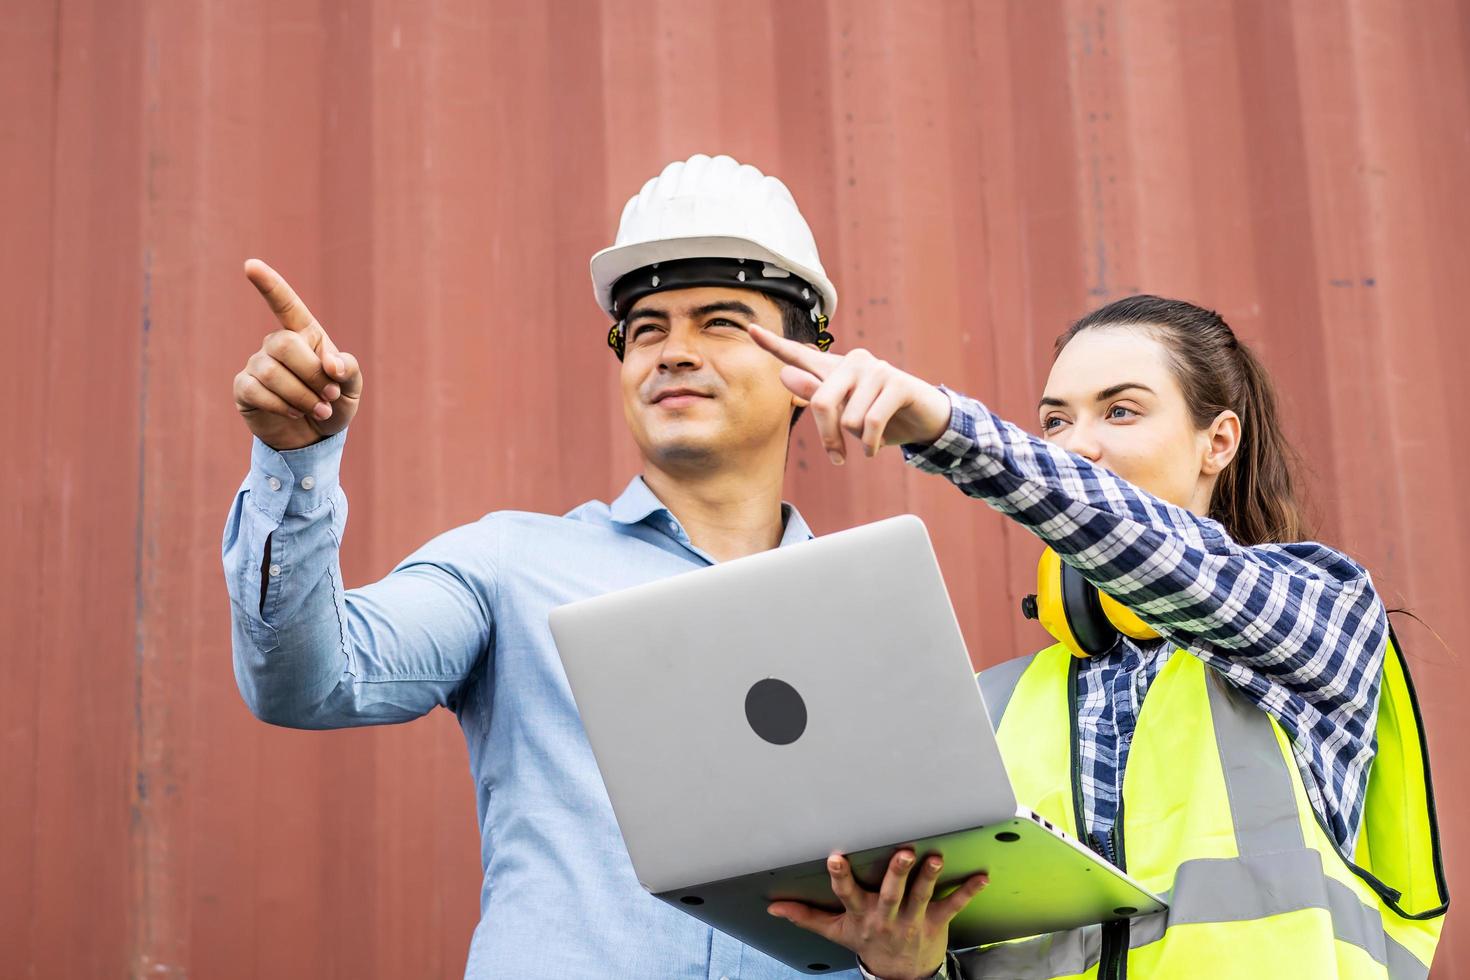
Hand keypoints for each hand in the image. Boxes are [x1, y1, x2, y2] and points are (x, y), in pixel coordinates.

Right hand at [233, 259, 362, 450]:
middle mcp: (277, 344)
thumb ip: (348, 370)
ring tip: (319, 410)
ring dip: (303, 397)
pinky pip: (257, 391)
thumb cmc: (333, 403)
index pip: (285, 304)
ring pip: (273, 372)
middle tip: (330, 396)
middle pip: (285, 344)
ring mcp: (257, 364)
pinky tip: (294, 414)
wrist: (314, 437)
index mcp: (305, 334)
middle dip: (312, 374)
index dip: (269, 285)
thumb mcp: (352, 387)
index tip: (250, 265)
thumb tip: (331, 364)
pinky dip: (282, 406)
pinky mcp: (244, 387)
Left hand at [747, 324, 950, 464]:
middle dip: (828, 437)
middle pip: (821, 402)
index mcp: (835, 368)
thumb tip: (784, 375)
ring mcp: (876, 369)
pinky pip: (870, 422)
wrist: (923, 420)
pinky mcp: (896, 383)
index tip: (749, 329)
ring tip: (868, 439)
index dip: (772, 344)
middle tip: (837, 457)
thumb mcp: (844, 414)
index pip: (798, 356)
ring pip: (848, 418)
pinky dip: (869, 444)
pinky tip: (872, 450)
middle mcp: (853, 361)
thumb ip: (815, 395)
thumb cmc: (879, 417)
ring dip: (857, 440)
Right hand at [767, 850, 987, 979]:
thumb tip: (774, 907)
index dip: (841, 876)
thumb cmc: (866, 942)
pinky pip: (953, 905)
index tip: (835, 857)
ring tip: (936, 857)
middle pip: (891, 893)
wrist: (899, 975)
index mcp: (862, 914)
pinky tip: (981, 876)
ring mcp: (913, 920)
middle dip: (897, 873)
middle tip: (903, 853)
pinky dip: (968, 891)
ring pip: (922, 896)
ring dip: (929, 877)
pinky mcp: (936, 922)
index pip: (848, 894)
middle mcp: (887, 917)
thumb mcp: (835, 931)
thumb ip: (805, 916)